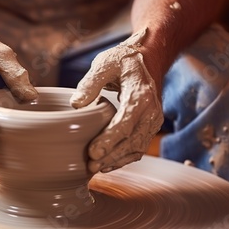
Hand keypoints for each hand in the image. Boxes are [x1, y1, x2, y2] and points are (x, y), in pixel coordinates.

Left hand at [70, 28, 163, 172]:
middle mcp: (151, 111)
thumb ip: (90, 83)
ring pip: (136, 148)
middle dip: (110, 156)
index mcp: (140, 95)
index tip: (92, 151)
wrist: (147, 59)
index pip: (125, 122)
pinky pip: (138, 148)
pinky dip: (123, 158)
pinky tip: (106, 165)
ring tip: (94, 168)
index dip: (109, 140)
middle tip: (90, 166)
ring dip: (116, 160)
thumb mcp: (105, 63)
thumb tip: (76, 104)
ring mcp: (153, 121)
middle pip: (131, 140)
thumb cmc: (123, 61)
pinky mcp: (149, 128)